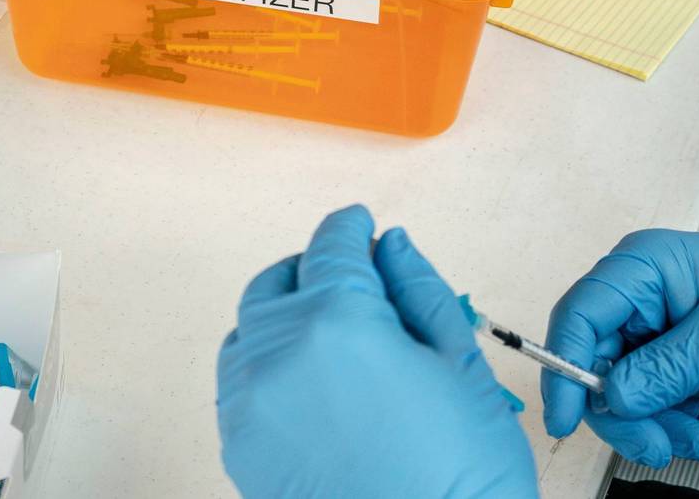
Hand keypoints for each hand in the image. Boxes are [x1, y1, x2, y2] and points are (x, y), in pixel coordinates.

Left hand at [217, 206, 536, 497]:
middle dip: (313, 269)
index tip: (359, 224)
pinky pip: (237, 385)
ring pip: (247, 330)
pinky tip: (308, 384)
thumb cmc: (462, 475)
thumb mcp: (459, 366)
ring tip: (327, 335)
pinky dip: (266, 368)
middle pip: (278, 283)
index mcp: (339, 322)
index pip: (332, 247)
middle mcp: (280, 354)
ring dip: (282, 317)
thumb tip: (392, 247)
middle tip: (348, 279)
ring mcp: (249, 404)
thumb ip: (418, 292)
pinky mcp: (239, 448)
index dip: (349, 228)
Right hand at [544, 230, 698, 467]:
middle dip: (623, 411)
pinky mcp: (666, 354)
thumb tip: (614, 398)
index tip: (566, 417)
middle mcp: (636, 296)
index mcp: (641, 268)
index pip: (579, 317)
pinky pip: (648, 395)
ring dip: (653, 422)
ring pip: (620, 388)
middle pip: (595, 362)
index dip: (564, 368)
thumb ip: (667, 368)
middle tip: (653, 444)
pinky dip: (671, 418)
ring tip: (695, 437)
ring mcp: (649, 327)